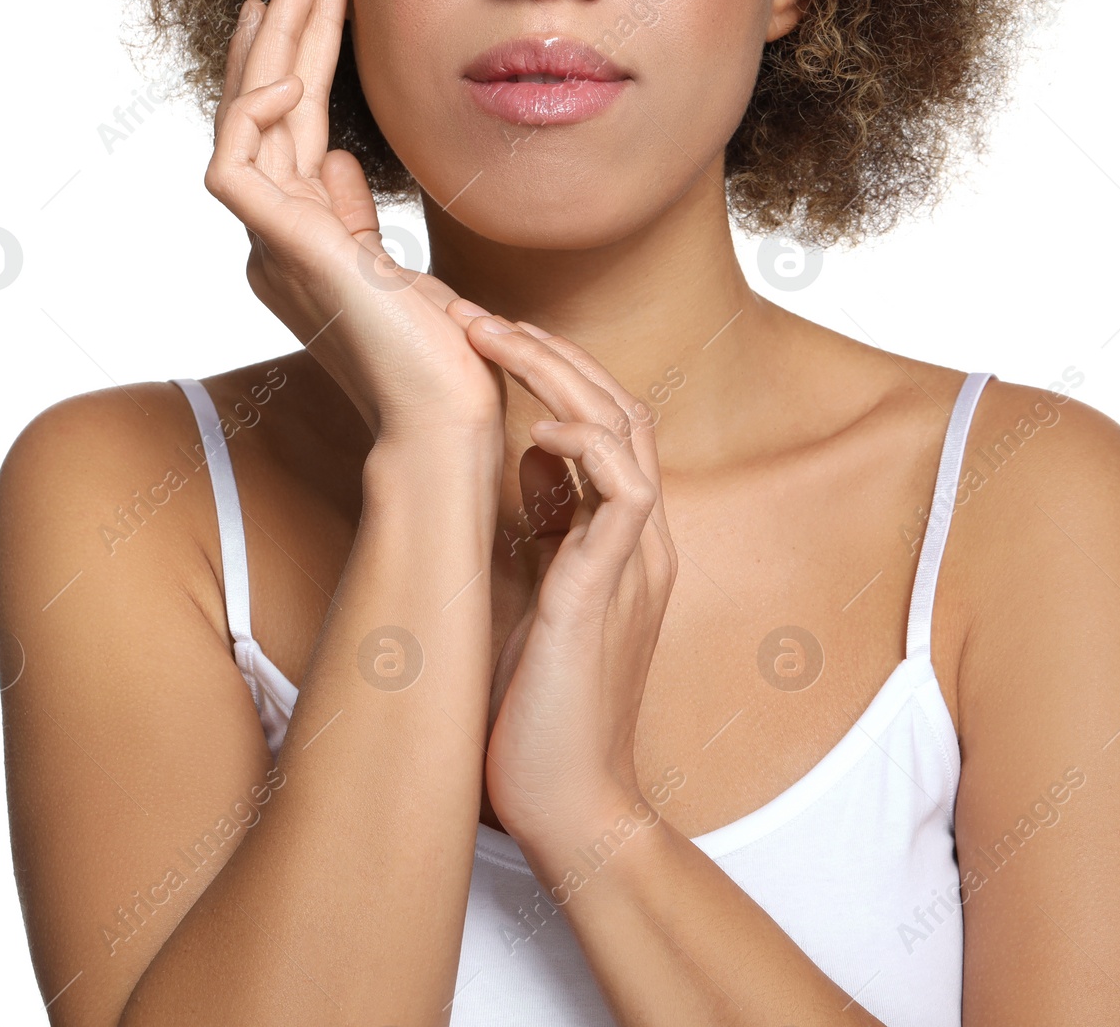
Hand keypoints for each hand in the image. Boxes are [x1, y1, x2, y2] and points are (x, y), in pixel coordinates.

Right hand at [206, 0, 501, 440]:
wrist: (444, 411)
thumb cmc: (432, 354)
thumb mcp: (392, 265)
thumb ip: (351, 214)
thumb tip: (338, 157)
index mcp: (300, 238)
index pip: (292, 130)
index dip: (301, 63)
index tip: (316, 4)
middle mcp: (274, 236)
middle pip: (270, 114)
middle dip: (287, 34)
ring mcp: (269, 244)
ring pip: (246, 122)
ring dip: (273, 46)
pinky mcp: (276, 250)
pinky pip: (233, 165)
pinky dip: (251, 115)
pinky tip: (285, 77)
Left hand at [452, 310, 678, 851]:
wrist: (570, 803)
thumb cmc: (539, 712)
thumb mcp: (536, 598)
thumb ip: (542, 535)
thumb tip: (521, 471)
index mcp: (621, 542)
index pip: (606, 426)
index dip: (552, 374)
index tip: (485, 343)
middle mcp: (641, 541)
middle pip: (621, 408)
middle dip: (550, 353)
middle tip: (478, 317)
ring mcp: (635, 562)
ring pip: (625, 430)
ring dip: (558, 374)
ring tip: (491, 337)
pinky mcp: (610, 590)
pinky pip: (624, 490)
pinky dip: (584, 446)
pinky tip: (536, 431)